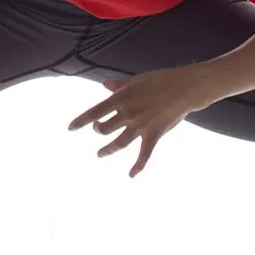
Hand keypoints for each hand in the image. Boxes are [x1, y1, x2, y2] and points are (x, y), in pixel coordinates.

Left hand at [67, 67, 209, 177]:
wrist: (184, 88)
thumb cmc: (162, 80)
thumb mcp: (138, 79)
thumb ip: (120, 85)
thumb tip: (105, 84)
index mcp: (122, 98)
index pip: (95, 111)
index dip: (81, 121)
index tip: (69, 129)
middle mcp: (128, 113)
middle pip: (105, 128)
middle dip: (99, 131)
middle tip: (98, 131)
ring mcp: (140, 126)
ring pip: (118, 142)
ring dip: (108, 149)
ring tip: (100, 154)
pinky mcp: (154, 134)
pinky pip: (144, 154)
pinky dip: (138, 166)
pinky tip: (131, 175)